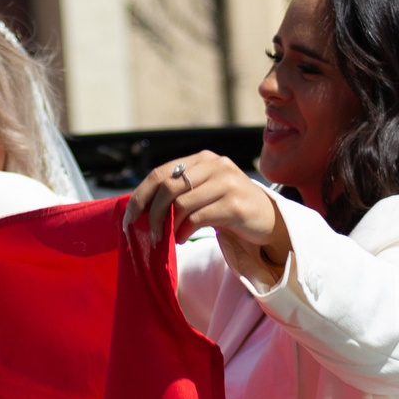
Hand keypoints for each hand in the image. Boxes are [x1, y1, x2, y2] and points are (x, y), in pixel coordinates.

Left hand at [128, 152, 290, 286]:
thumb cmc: (230, 209)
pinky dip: (183, 232)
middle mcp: (215, 165)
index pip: (160, 173)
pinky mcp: (235, 204)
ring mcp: (227, 183)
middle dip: (150, 214)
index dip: (140, 196)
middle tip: (148, 234)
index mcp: (202, 159)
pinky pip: (197, 218)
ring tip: (166, 239)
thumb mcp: (204, 193)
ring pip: (180, 204)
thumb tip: (140, 209)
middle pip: (167, 187)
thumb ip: (180, 192)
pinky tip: (182, 239)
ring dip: (167, 226)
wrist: (269, 221)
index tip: (129, 218)